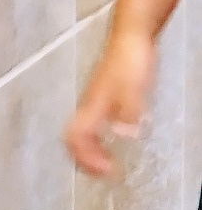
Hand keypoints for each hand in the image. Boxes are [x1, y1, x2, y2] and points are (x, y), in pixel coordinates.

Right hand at [68, 32, 159, 178]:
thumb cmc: (131, 60)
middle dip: (82, 158)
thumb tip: (123, 134)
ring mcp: (95, 98)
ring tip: (103, 161)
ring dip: (89, 149)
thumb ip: (128, 111)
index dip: (87, 157)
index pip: (77, 136)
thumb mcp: (135, 88)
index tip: (105, 171)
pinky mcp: (104, 94)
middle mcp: (90, 103)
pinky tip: (113, 136)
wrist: (132, 36)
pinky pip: (92, 121)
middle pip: (74, 136)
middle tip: (100, 174)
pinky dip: (97, 137)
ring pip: (82, 128)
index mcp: (93, 104)